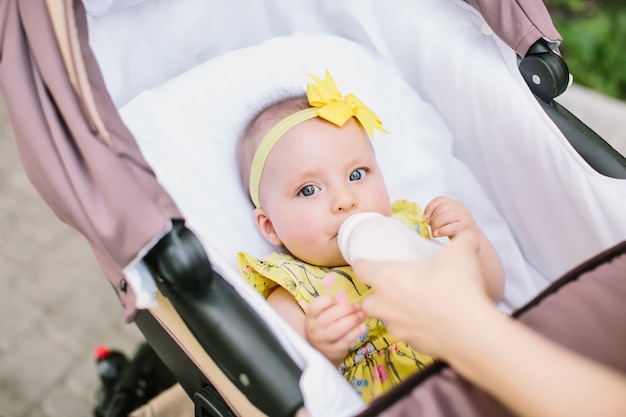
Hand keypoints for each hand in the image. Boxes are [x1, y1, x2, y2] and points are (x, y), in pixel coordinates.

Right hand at [305, 295, 366, 365]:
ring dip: (352, 320)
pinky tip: (363, 326)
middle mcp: (314, 329)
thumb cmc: (324, 328)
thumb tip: (345, 299)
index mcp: (311, 317)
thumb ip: (330, 308)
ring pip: (337, 329)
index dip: (327, 300)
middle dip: (346, 309)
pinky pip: (346, 340)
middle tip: (357, 306)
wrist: (321, 352)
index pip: (315, 306)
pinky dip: (355, 332)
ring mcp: (323, 341)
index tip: (338, 299)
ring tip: (361, 315)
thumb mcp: (321, 317)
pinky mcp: (334, 351)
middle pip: (329, 317)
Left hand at [354, 232, 493, 357]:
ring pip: (386, 320)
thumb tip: (466, 234)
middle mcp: (386, 305)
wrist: (471, 331)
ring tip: (415, 305)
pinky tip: (432, 322)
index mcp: (388, 279)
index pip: (360, 269)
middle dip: (376, 295)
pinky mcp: (412, 345)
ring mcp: (397, 327)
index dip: (363, 264)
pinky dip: (414, 329)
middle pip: (367, 301)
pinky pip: (407, 335)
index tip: (368, 262)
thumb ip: (461, 239)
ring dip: (394, 313)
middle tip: (394, 287)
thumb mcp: (461, 252)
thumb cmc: (457, 286)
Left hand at [423, 196, 477, 238]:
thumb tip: (427, 218)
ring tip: (434, 233)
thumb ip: (438, 216)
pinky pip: (452, 227)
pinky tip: (437, 234)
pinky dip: (442, 231)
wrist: (473, 239)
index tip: (425, 217)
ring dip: (436, 226)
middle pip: (441, 209)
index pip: (439, 200)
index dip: (429, 208)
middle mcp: (460, 207)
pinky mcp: (466, 225)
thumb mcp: (447, 219)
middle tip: (431, 229)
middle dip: (433, 220)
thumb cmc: (457, 229)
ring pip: (445, 217)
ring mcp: (464, 215)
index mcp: (454, 203)